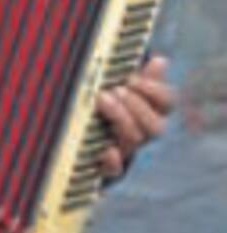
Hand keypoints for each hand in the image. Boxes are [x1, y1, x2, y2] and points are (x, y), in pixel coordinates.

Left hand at [97, 55, 174, 178]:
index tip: (132, 79)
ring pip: (136, 139)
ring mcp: (124, 150)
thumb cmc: (94, 101)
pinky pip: (115, 170)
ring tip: (102, 99)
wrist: (66, 135)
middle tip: (115, 90)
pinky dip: (113, 161)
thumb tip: (161, 61)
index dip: (154, 91)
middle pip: (156, 125)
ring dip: (123, 118)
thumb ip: (135, 75)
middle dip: (137, 105)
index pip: (166, 102)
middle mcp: (140, 132)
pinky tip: (108, 150)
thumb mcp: (112, 85)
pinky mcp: (104, 166)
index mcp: (148, 110)